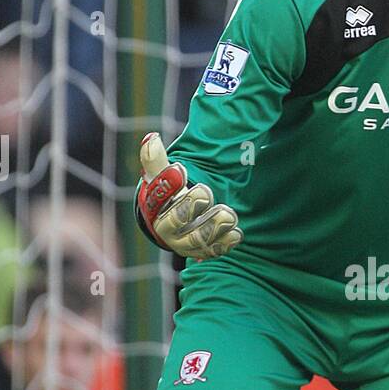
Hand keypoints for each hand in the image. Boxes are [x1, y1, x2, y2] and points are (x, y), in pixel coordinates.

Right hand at [137, 132, 241, 260]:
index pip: (156, 199)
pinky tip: (236, 232)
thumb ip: (156, 158)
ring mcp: (186, 243)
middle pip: (175, 222)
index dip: (167, 185)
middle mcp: (168, 230)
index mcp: (155, 209)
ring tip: (229, 214)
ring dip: (214, 226)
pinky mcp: (205, 250)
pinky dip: (226, 242)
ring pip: (197, 240)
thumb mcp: (163, 176)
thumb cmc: (172, 194)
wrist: (183, 222)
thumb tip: (152, 139)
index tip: (180, 169)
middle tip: (206, 190)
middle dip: (191, 206)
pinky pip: (215, 250)